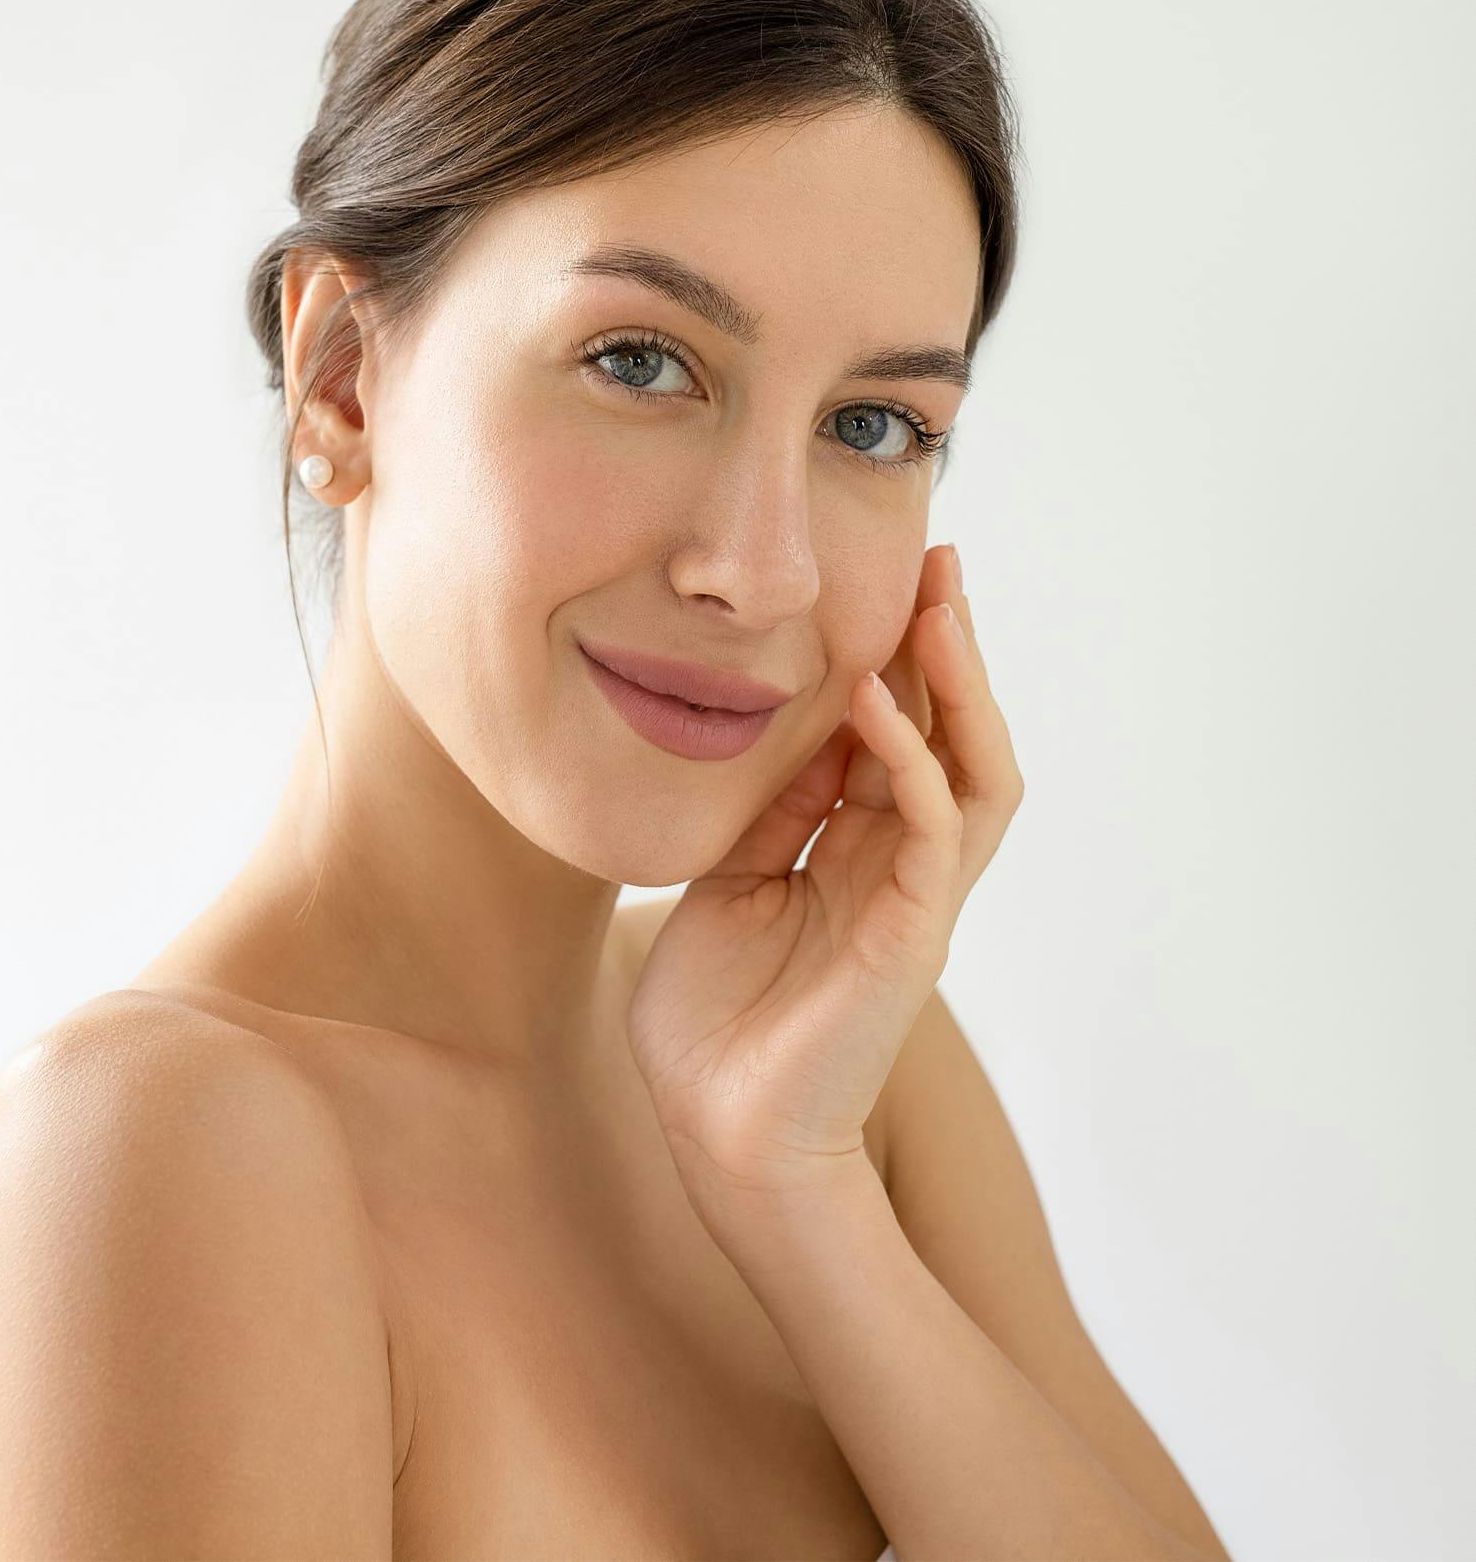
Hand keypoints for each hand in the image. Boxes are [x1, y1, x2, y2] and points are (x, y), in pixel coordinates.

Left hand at [625, 543, 1024, 1224]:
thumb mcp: (725, 882)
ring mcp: (914, 898)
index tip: (880, 579)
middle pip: (951, 735)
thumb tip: (786, 727)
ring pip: (973, 770)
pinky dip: (911, 760)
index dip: (893, 660)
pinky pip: (932, 828)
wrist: (719, 1131)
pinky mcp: (912, 934)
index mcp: (853, 852)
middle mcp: (897, 866)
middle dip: (946, 646)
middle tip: (937, 556)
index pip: (896, 736)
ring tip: (937, 604)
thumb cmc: (715, 1021)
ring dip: (960, 685)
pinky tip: (873, 702)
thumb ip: (768, 812)